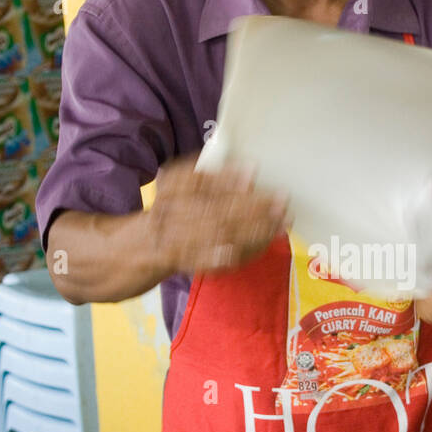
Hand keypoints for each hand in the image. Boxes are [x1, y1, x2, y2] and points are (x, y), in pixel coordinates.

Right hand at [149, 155, 288, 276]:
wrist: (148, 245)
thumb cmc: (175, 205)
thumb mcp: (181, 181)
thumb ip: (211, 173)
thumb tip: (250, 167)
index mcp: (171, 190)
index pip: (198, 182)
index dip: (226, 177)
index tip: (254, 168)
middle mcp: (174, 216)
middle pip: (216, 210)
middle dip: (252, 205)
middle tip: (282, 198)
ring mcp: (183, 243)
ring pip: (223, 235)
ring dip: (257, 228)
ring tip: (283, 219)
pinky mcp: (196, 263)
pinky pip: (225, 258)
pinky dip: (249, 249)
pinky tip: (269, 238)